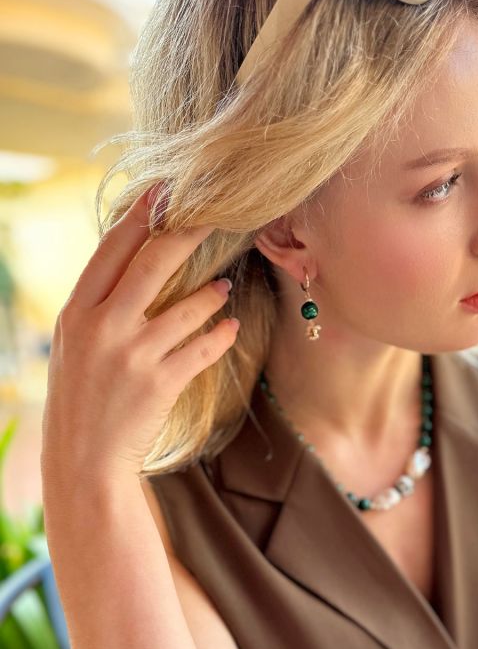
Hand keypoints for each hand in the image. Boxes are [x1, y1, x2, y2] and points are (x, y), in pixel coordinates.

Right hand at [41, 183, 238, 487]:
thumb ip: (100, 307)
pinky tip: (231, 327)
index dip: (141, 216)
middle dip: (188, 234)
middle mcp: (102, 328)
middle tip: (217, 216)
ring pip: (187, 306)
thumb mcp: (75, 344)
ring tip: (224, 286)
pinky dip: (221, 334)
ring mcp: (133, 356)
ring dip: (211, 293)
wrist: (84, 458)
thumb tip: (134, 265)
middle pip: (153, 264)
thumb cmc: (81, 397)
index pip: (111, 250)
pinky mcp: (161, 383)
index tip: (165, 191)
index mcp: (76, 312)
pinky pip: (204, 348)